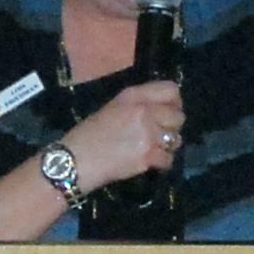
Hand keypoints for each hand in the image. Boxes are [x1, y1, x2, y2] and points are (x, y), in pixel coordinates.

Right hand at [63, 80, 186, 190]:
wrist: (75, 161)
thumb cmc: (88, 135)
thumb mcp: (112, 109)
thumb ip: (138, 106)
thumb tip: (162, 111)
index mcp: (133, 96)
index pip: (171, 90)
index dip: (175, 102)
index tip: (169, 112)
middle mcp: (143, 111)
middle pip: (178, 116)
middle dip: (172, 127)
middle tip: (160, 135)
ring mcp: (147, 133)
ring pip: (176, 139)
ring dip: (168, 146)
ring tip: (153, 149)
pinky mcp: (148, 155)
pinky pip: (169, 159)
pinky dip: (161, 163)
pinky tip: (149, 163)